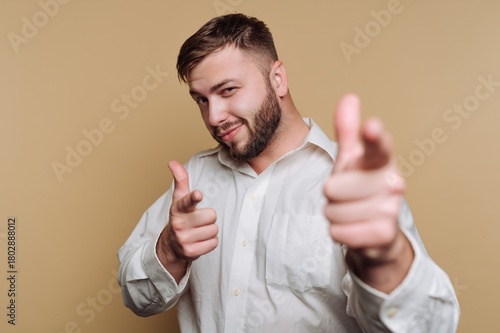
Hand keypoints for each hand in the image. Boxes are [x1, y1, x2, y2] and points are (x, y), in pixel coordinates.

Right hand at [157, 161, 217, 267]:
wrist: (171, 245)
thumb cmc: (180, 217)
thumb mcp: (179, 199)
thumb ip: (180, 180)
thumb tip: (172, 162)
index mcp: (178, 209)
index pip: (187, 201)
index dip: (193, 198)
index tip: (198, 194)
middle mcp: (179, 224)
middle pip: (212, 215)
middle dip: (209, 218)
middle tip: (199, 221)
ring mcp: (184, 239)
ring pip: (214, 230)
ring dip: (210, 230)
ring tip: (199, 231)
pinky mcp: (191, 252)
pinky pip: (214, 243)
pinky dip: (210, 242)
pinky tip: (200, 241)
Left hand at [324, 94, 405, 261]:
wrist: (377, 233)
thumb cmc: (360, 188)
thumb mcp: (351, 159)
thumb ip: (347, 131)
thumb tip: (350, 97)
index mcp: (381, 160)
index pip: (377, 146)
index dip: (373, 137)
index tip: (371, 126)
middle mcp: (392, 182)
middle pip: (334, 187)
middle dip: (330, 194)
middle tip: (343, 195)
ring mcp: (391, 209)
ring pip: (333, 211)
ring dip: (334, 215)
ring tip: (349, 212)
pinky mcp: (384, 234)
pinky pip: (339, 232)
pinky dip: (339, 232)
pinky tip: (353, 229)